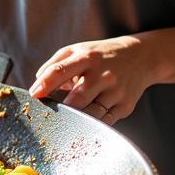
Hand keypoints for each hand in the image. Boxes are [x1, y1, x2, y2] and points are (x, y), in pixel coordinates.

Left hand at [28, 34, 155, 123]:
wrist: (140, 57)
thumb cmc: (100, 55)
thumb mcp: (76, 50)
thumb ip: (54, 64)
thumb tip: (38, 82)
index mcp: (86, 58)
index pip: (60, 71)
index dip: (44, 84)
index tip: (33, 94)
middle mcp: (103, 75)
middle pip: (77, 98)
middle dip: (61, 108)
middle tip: (48, 112)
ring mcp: (116, 92)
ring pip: (91, 114)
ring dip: (76, 119)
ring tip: (65, 119)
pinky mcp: (126, 106)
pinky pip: (104, 121)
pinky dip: (92, 123)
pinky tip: (84, 121)